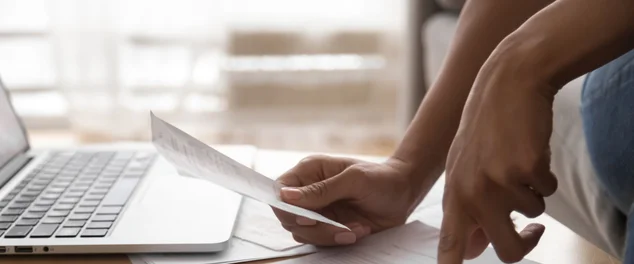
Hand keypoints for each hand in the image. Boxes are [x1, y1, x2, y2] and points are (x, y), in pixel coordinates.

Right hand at [272, 155, 417, 245]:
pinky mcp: (328, 227)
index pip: (280, 191)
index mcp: (309, 172)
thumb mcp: (354, 179)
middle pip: (288, 217)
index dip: (286, 208)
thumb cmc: (380, 179)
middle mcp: (308, 192)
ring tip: (357, 228)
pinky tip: (360, 230)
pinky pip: (321, 241)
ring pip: (303, 233)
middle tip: (339, 229)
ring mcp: (317, 211)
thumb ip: (321, 190)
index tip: (307, 218)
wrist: (404, 194)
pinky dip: (339, 240)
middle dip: (314, 228)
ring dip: (329, 236)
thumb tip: (286, 196)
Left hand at [438, 60, 557, 262]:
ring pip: (533, 215)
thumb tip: (474, 248)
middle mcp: (473, 193)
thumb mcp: (464, 167)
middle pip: (508, 251)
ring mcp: (499, 181)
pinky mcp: (526, 169)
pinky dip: (545, 175)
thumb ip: (467, 207)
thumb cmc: (485, 128)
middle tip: (533, 231)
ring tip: (518, 160)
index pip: (450, 247)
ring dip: (533, 193)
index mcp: (454, 195)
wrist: (506, 82)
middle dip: (526, 244)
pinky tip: (530, 149)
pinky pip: (548, 191)